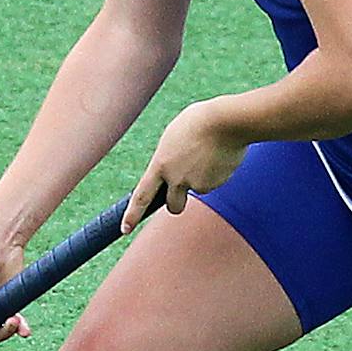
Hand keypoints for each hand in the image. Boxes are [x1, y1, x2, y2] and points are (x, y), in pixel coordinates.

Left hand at [126, 100, 249, 230]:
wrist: (226, 121)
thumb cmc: (198, 122)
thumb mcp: (173, 138)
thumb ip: (170, 159)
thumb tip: (175, 173)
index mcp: (160, 164)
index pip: (142, 195)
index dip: (132, 214)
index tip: (125, 228)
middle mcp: (176, 178)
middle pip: (173, 205)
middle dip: (177, 203)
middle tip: (184, 191)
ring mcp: (196, 183)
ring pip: (198, 189)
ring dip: (201, 179)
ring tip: (207, 154)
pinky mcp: (215, 184)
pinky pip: (213, 182)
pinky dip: (215, 172)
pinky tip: (218, 155)